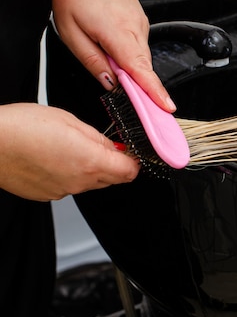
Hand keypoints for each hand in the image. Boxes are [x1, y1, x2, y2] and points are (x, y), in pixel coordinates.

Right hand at [0, 103, 139, 200]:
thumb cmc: (21, 127)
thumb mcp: (69, 121)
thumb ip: (98, 137)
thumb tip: (115, 146)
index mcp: (90, 162)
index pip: (130, 171)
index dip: (134, 160)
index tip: (130, 150)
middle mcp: (80, 182)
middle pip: (114, 179)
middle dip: (114, 164)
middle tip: (101, 145)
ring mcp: (63, 191)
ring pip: (91, 183)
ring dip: (90, 169)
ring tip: (68, 148)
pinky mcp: (47, 195)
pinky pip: (69, 187)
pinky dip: (69, 174)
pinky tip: (53, 158)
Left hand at [51, 0, 175, 111]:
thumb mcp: (71, 33)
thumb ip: (92, 62)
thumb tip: (110, 84)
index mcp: (119, 33)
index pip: (142, 71)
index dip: (155, 92)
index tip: (166, 107)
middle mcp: (135, 28)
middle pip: (142, 68)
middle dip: (136, 84)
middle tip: (120, 88)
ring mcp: (140, 23)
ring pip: (139, 56)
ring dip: (126, 63)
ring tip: (101, 46)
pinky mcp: (139, 19)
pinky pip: (138, 44)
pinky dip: (128, 50)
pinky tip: (109, 39)